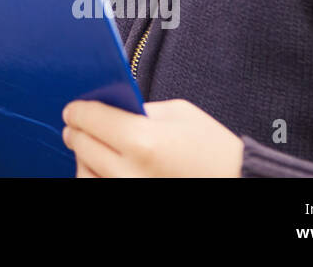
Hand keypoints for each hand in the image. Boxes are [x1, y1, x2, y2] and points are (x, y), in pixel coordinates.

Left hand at [61, 98, 243, 176]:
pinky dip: (95, 176)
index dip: (77, 110)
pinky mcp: (134, 203)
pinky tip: (100, 167)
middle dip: (76, 132)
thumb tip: (110, 109)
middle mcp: (130, 171)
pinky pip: (100, 188)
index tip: (73, 108)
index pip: (90, 119)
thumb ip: (140, 109)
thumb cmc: (214, 149)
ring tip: (87, 147)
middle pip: (83, 146)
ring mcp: (130, 191)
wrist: (238, 182)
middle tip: (74, 125)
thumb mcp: (178, 114)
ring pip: (85, 173)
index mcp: (142, 139)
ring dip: (82, 157)